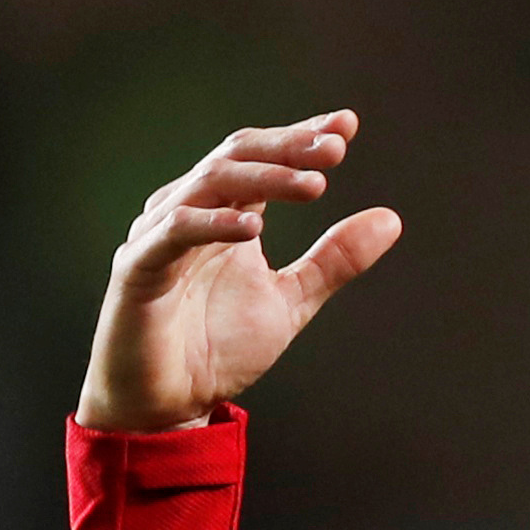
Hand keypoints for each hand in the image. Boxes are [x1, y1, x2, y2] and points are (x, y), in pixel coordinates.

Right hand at [76, 110, 401, 432]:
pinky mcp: (138, 268)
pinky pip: (174, 235)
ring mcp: (159, 235)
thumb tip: (391, 218)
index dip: (299, 137)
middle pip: (237, 157)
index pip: (262, 158)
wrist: (168, 403)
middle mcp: (188, 211)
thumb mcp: (292, 301)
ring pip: (209, 184)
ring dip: (263, 180)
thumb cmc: (217, 348)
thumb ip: (335, 260)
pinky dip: (212, 224)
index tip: (346, 126)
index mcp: (223, 212)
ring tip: (313, 184)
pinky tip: (253, 226)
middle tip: (335, 148)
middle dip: (287, 148)